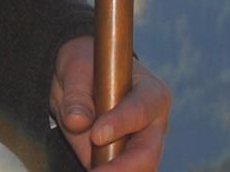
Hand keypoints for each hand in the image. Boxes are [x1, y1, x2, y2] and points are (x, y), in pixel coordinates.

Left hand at [51, 36, 168, 169]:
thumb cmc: (86, 67)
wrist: (80, 78)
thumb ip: (77, 95)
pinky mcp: (126, 161)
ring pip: (138, 169)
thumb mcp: (76, 70)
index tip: (96, 136)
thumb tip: (78, 121)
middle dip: (122, 167)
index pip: (140, 111)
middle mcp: (153, 124)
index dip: (119, 124)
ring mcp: (143, 146)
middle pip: (148, 153)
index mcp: (151, 93)